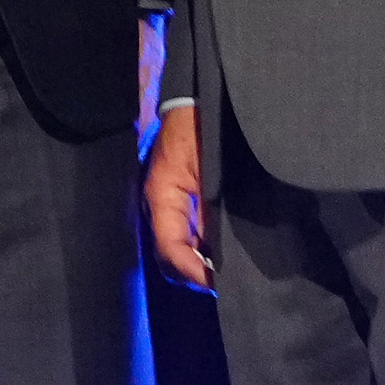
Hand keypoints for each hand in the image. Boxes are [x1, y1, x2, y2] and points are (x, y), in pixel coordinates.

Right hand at [140, 104, 211, 288]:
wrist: (197, 100)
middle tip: (225, 284)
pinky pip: (185, 234)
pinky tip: (222, 252)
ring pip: (176, 249)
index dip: (193, 271)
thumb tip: (215, 256)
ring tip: (226, 272)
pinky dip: (202, 249)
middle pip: (168, 257)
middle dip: (194, 274)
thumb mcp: (208, 171)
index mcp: (160, 197)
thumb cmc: (202, 129)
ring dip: (198, 263)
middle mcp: (159, 205)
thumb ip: (209, 213)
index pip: (170, 250)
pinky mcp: (179, 200)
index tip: (220, 283)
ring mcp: (167, 203)